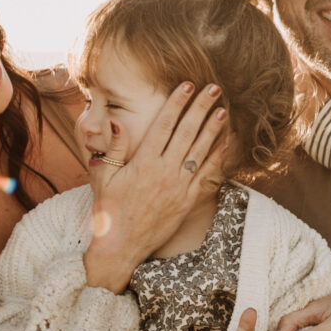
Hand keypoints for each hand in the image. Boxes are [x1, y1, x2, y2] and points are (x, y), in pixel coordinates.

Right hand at [86, 84, 229, 289]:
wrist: (122, 246)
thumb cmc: (109, 211)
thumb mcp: (104, 177)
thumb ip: (115, 148)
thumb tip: (117, 121)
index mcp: (143, 163)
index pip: (164, 125)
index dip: (177, 103)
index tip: (187, 85)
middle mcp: (164, 172)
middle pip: (187, 132)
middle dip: (201, 107)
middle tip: (213, 88)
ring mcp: (179, 187)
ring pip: (200, 151)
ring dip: (213, 128)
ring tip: (223, 109)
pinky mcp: (187, 202)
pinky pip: (207, 176)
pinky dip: (217, 158)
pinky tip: (226, 143)